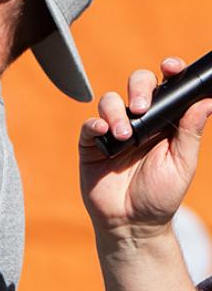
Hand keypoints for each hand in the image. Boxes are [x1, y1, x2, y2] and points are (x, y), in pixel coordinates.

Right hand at [79, 58, 211, 243]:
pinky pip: (89, 124)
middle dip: (138, 88)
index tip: (170, 67)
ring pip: (109, 101)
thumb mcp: (182, 164)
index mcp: (165, 122)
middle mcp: (139, 121)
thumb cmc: (160, 196)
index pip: (166, 89)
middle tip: (140, 106)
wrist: (132, 223)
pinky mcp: (92, 144)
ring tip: (123, 134)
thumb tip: (207, 102)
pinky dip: (95, 123)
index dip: (169, 72)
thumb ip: (190, 132)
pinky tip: (104, 132)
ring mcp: (113, 131)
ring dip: (116, 111)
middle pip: (136, 85)